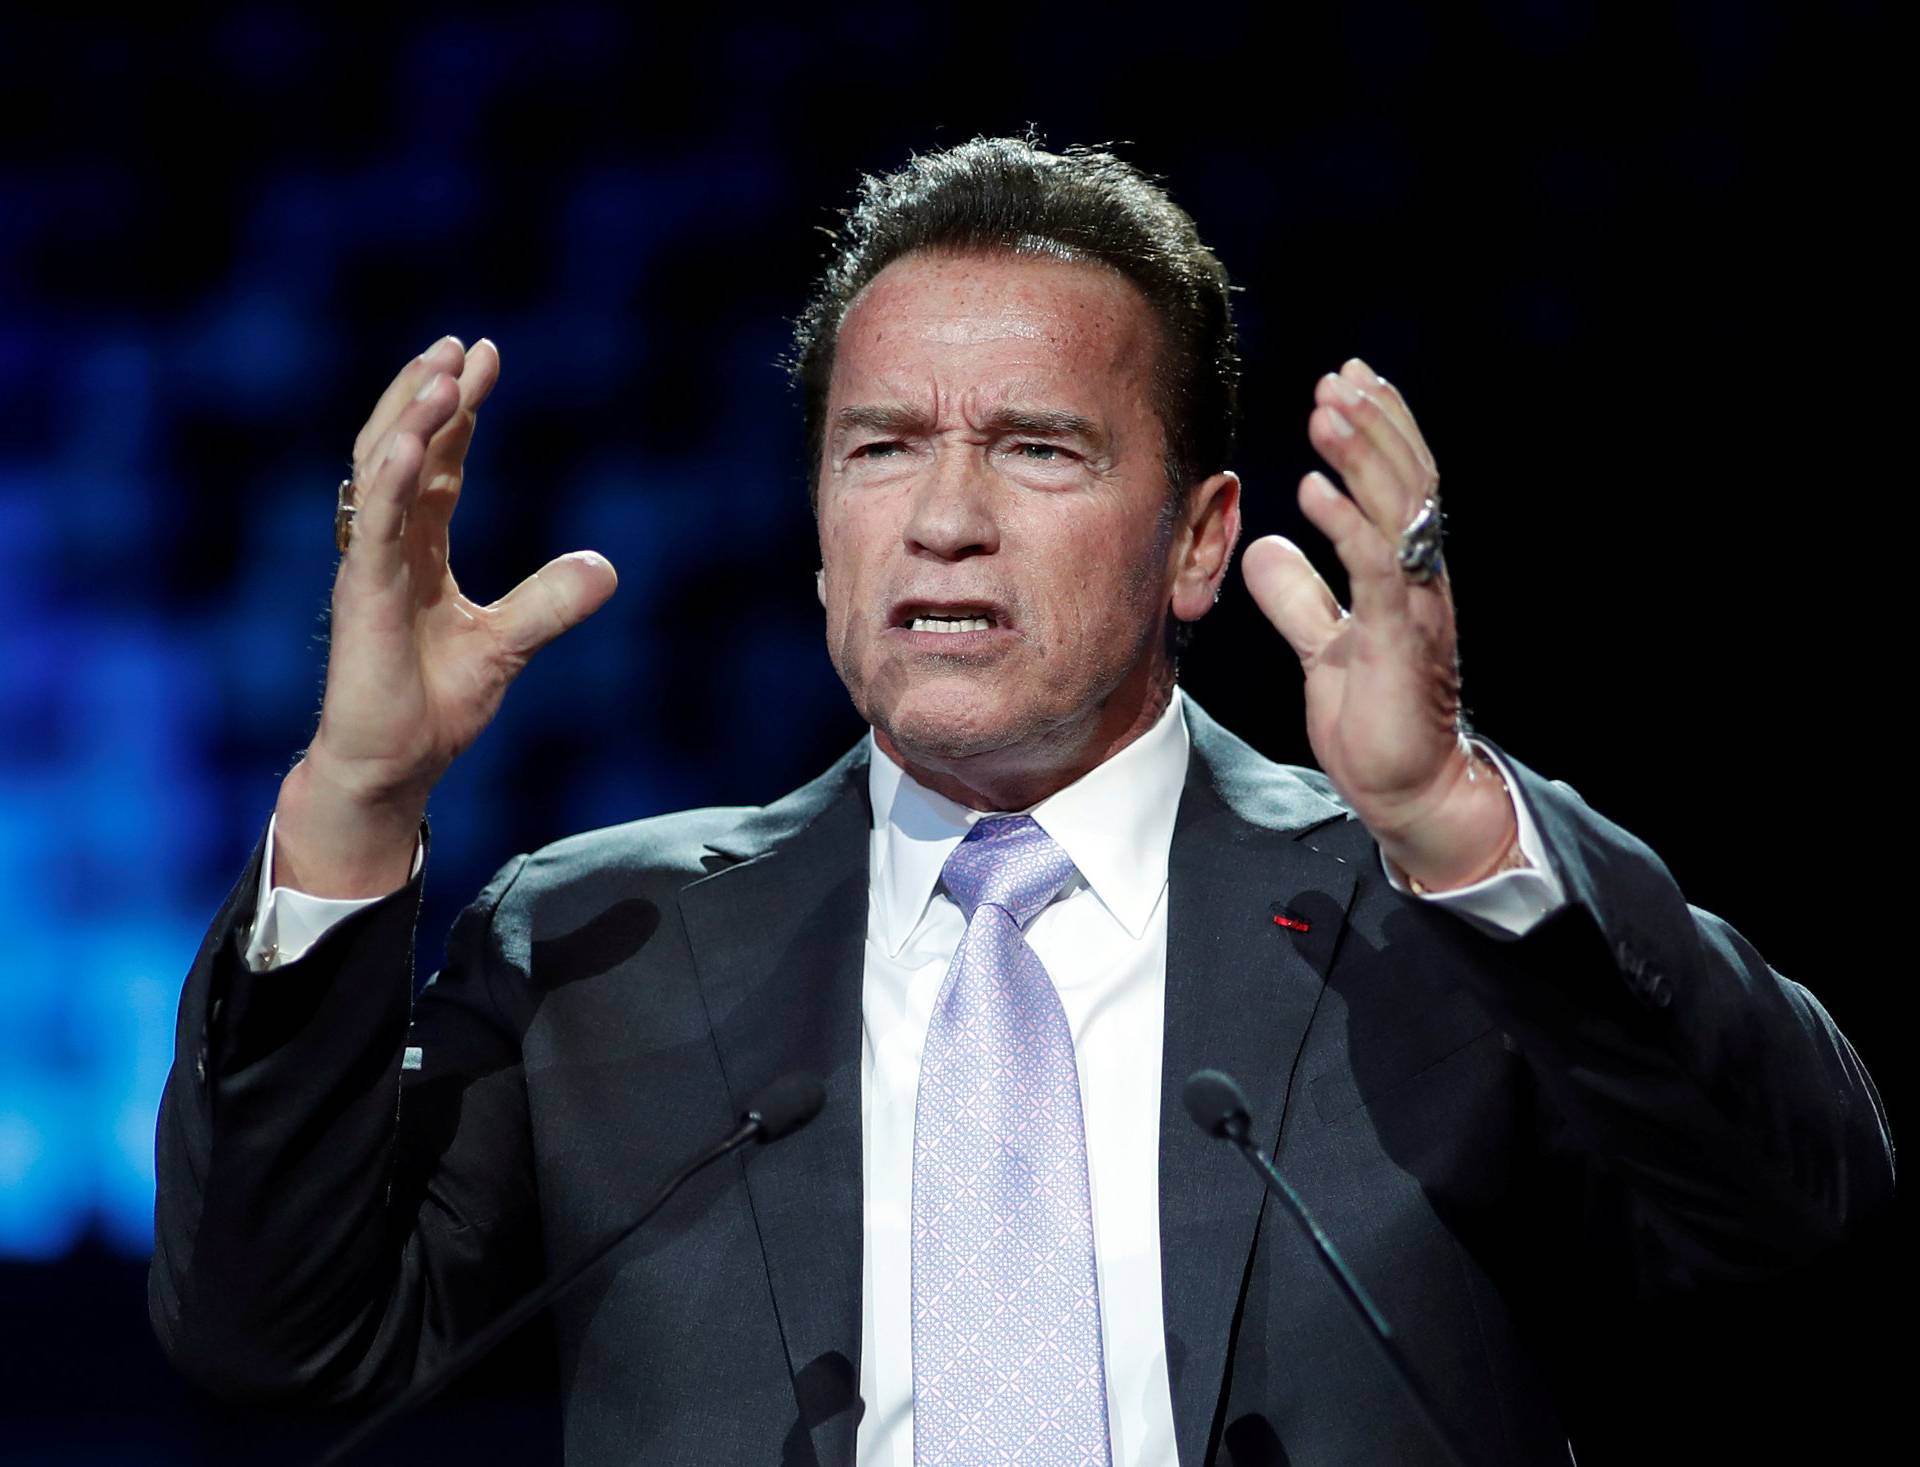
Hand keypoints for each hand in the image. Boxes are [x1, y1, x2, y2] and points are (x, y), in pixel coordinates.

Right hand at [273, 336, 618, 896]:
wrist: (392, 768)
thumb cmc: (432, 707)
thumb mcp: (509, 645)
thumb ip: (550, 603)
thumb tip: (606, 567)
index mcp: (420, 549)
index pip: (439, 462)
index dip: (458, 410)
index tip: (485, 358)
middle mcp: (390, 546)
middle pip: (404, 447)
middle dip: (429, 392)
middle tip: (461, 344)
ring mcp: (370, 566)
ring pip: (381, 472)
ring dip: (409, 419)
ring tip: (440, 373)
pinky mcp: (362, 596)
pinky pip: (374, 526)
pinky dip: (392, 481)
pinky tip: (413, 444)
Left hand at [1241, 358, 1515, 890]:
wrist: (1407, 791)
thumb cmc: (1375, 722)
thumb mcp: (1324, 647)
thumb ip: (1299, 597)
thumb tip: (1264, 546)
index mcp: (1404, 573)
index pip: (1397, 483)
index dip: (1376, 430)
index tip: (1344, 383)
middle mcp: (1420, 578)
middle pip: (1406, 478)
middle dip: (1374, 422)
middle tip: (1338, 376)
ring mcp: (1415, 604)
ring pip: (1397, 508)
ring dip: (1361, 453)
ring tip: (1327, 408)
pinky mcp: (1400, 639)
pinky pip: (1375, 568)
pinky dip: (1345, 523)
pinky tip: (1313, 488)